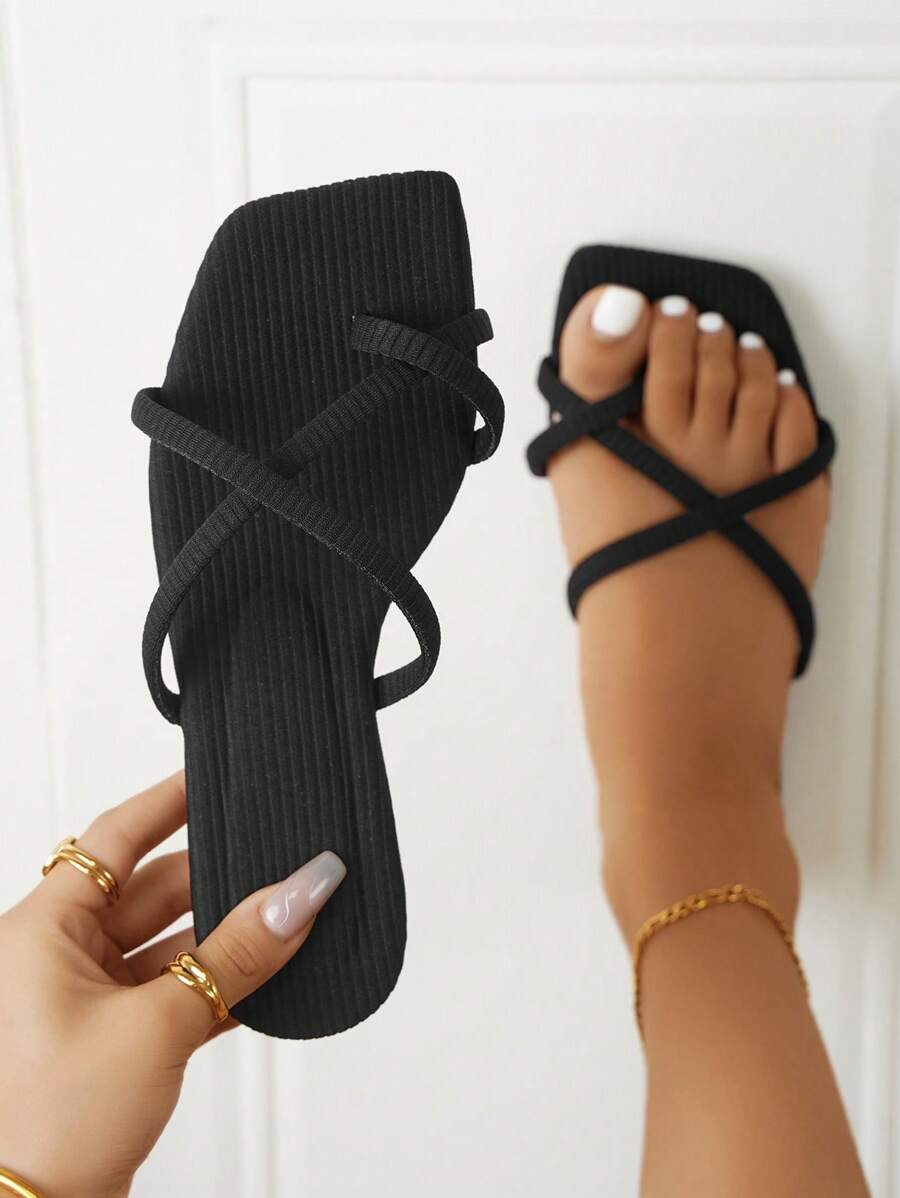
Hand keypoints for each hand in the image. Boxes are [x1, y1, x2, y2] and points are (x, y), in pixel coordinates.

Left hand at [0, 772, 345, 1197]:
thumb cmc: (48, 1127)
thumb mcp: (158, 1024)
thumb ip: (238, 954)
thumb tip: (299, 895)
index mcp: (41, 931)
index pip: (111, 838)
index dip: (167, 802)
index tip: (213, 777)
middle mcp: (56, 958)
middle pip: (150, 891)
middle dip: (216, 880)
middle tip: (278, 864)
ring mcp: (84, 1002)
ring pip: (169, 944)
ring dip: (224, 940)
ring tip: (284, 922)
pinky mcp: (111, 1043)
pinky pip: (175, 991)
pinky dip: (218, 985)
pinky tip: (264, 979)